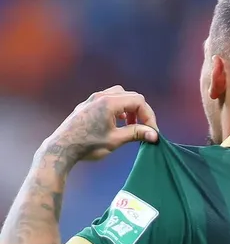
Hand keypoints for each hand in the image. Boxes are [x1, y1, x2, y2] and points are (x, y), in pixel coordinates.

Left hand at [44, 85, 158, 162]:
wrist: (62, 147)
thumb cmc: (88, 145)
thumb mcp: (115, 140)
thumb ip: (136, 133)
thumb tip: (154, 135)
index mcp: (109, 102)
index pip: (139, 102)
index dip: (149, 116)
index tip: (151, 132)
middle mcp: (101, 96)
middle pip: (132, 96)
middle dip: (141, 112)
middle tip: (145, 129)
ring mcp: (93, 99)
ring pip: (121, 95)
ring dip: (130, 109)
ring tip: (131, 125)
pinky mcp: (88, 105)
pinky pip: (109, 99)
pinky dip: (119, 109)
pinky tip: (118, 122)